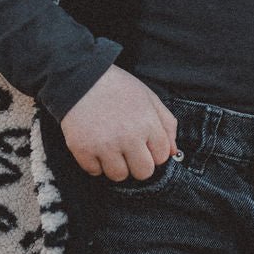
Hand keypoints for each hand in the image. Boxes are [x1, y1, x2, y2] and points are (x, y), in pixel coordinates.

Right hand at [61, 64, 178, 180]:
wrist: (79, 77)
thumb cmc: (117, 86)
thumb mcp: (148, 97)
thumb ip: (166, 123)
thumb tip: (174, 152)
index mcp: (148, 123)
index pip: (162, 157)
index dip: (153, 152)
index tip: (143, 144)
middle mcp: (129, 137)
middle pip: (144, 172)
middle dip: (137, 164)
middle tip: (127, 151)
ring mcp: (105, 145)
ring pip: (119, 176)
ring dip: (115, 165)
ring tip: (110, 148)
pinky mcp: (83, 150)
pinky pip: (94, 172)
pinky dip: (94, 163)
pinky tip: (94, 146)